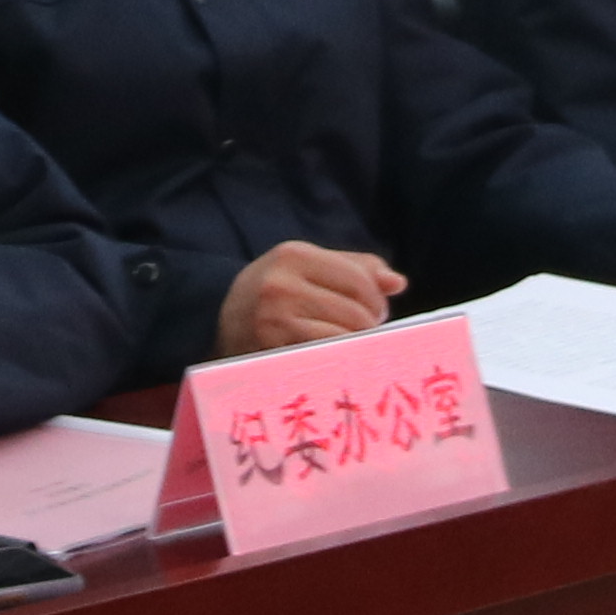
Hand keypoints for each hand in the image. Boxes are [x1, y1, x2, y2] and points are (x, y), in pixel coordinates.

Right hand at [216, 241, 403, 353]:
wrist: (216, 320)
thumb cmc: (274, 291)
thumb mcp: (305, 266)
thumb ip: (354, 267)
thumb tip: (398, 283)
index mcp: (294, 255)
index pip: (360, 279)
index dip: (377, 300)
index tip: (376, 311)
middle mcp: (282, 284)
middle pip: (356, 311)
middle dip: (370, 325)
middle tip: (365, 331)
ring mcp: (275, 319)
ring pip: (345, 337)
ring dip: (357, 344)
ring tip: (350, 343)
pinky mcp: (272, 349)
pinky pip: (326, 357)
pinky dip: (339, 359)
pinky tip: (334, 357)